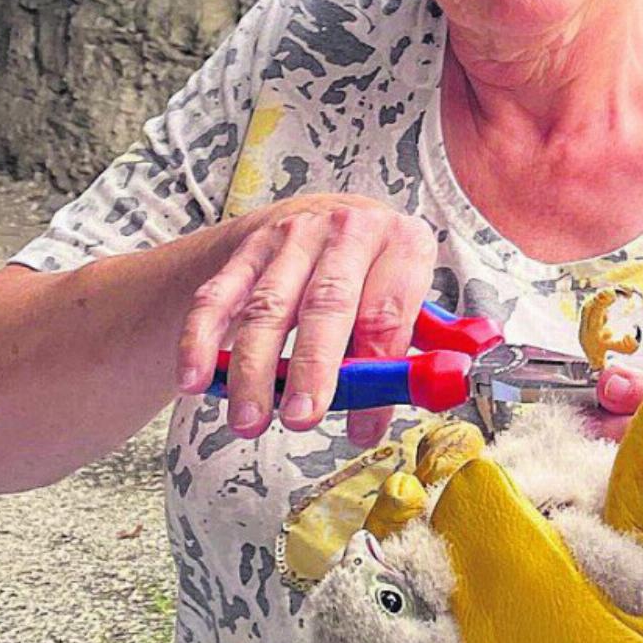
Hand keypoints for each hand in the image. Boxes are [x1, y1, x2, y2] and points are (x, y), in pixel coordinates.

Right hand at [173, 194, 436, 443]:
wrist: (322, 218)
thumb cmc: (375, 273)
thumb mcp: (412, 294)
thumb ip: (430, 342)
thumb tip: (448, 384)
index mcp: (402, 243)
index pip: (388, 315)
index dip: (376, 374)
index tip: (363, 425)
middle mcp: (348, 231)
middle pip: (328, 305)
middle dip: (312, 368)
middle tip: (299, 419)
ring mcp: (293, 236)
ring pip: (268, 306)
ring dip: (253, 368)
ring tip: (249, 420)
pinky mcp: (247, 248)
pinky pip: (218, 296)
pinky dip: (201, 339)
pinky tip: (194, 380)